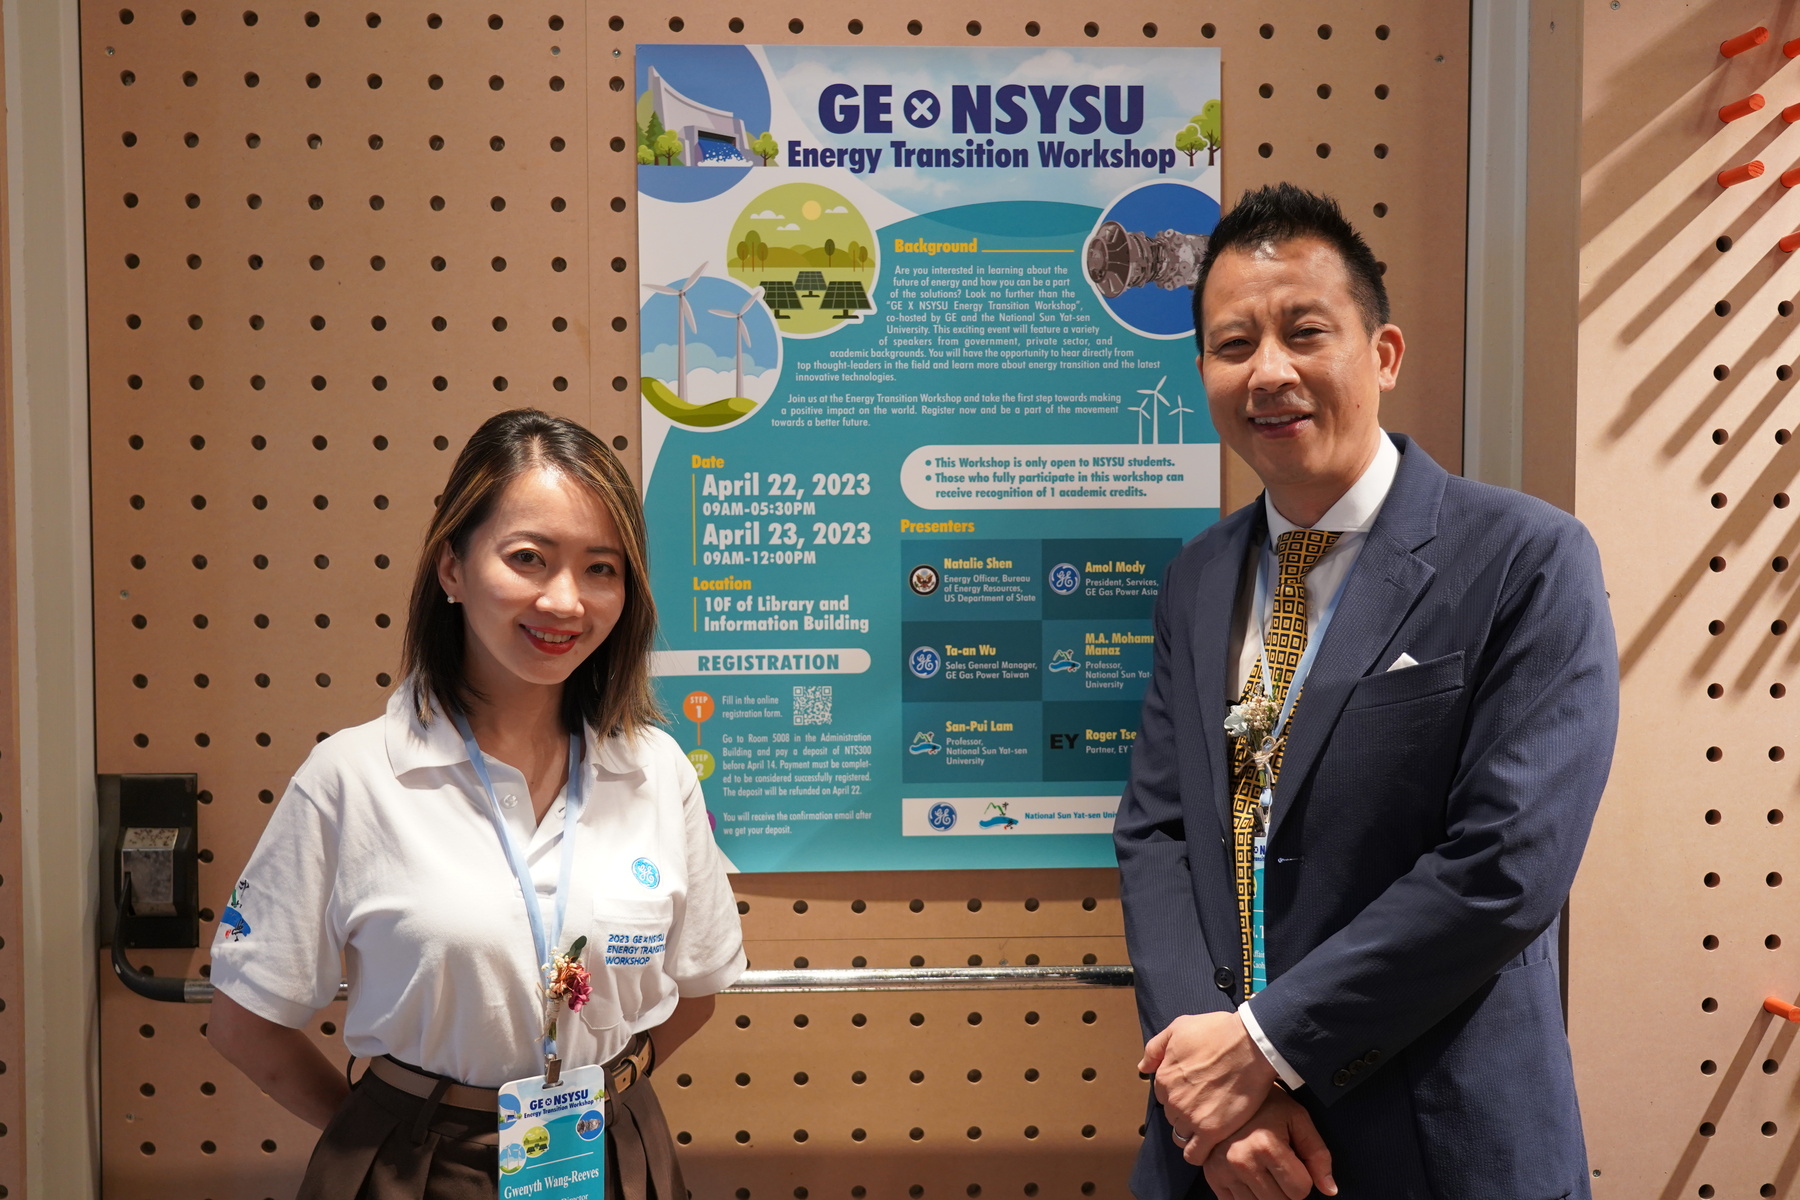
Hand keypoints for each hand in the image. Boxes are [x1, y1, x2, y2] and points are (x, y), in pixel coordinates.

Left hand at [1138, 1011, 1276, 1164]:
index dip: (1178, 1091)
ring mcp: (1190, 1117)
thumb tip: (1143, 1066)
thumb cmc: (1218, 1032)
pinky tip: (1209, 1144)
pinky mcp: (1211, 1131)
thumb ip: (1156, 1048)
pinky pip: (1194, 1154)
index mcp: (1163, 1077)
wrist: (1250, 1045)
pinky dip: (1198, 1153)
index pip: (1162, 1094)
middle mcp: (1172, 1099)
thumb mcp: (1179, 1028)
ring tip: (1210, 1121)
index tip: (1194, 1089)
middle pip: (1172, 1114)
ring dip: (1192, 1130)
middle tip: (1207, 1102)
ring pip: (1182, 1133)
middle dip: (1185, 1110)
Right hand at [1202, 1087, 1335, 1199]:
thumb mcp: (1298, 1119)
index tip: (1294, 1160)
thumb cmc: (1267, 1105)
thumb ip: (1318, 1154)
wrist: (1227, 1091)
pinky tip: (1248, 1176)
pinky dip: (1248, 1196)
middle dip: (1287, 1188)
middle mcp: (1241, 1160)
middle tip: (1279, 1165)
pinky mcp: (1212, 1177)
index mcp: (1265, 1145)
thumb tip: (1330, 1190)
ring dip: (1267, 1193)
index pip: (1300, 1191)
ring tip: (1264, 1168)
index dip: (1303, 1177)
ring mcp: (1223, 1171)